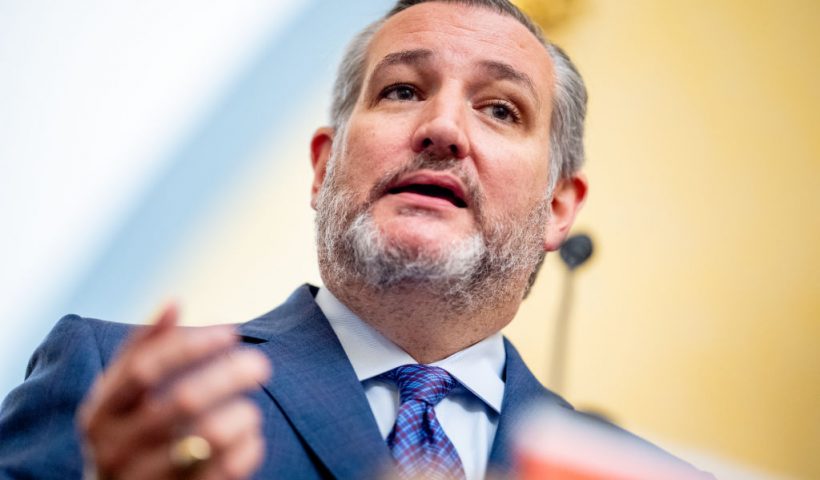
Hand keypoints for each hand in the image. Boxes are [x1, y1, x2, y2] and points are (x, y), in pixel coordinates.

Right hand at [77, 305, 270, 479]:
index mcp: (98, 414)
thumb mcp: (121, 398)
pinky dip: (248, 448)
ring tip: (251, 409)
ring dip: (242, 415)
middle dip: (229, 376)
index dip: (190, 346)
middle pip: (183, 401)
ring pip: (208, 438)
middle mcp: (113, 449)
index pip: (144, 368)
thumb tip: (174, 302)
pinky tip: (252, 438)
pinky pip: (225, 470)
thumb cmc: (128, 435)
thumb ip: (143, 351)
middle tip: (260, 364)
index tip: (230, 332)